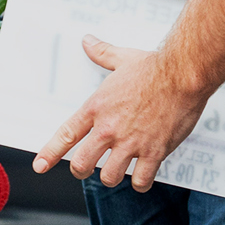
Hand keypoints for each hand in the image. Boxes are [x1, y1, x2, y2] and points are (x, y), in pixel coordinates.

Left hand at [31, 35, 209, 192]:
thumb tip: (88, 41)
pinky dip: (141, 183)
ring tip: (119, 170)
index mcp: (97, 108)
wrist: (183, 73)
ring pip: (110, 177)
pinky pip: (141, 180)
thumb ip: (102, 53)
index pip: (65, 135)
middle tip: (87, 168)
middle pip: (82, 164)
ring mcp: (131, 142)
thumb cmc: (155, 66)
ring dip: (112, 177)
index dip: (49, 154)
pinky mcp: (154, 152)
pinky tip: (143, 177)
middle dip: (82, 170)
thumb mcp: (121, 58)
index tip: (40, 166)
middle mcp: (109, 128)